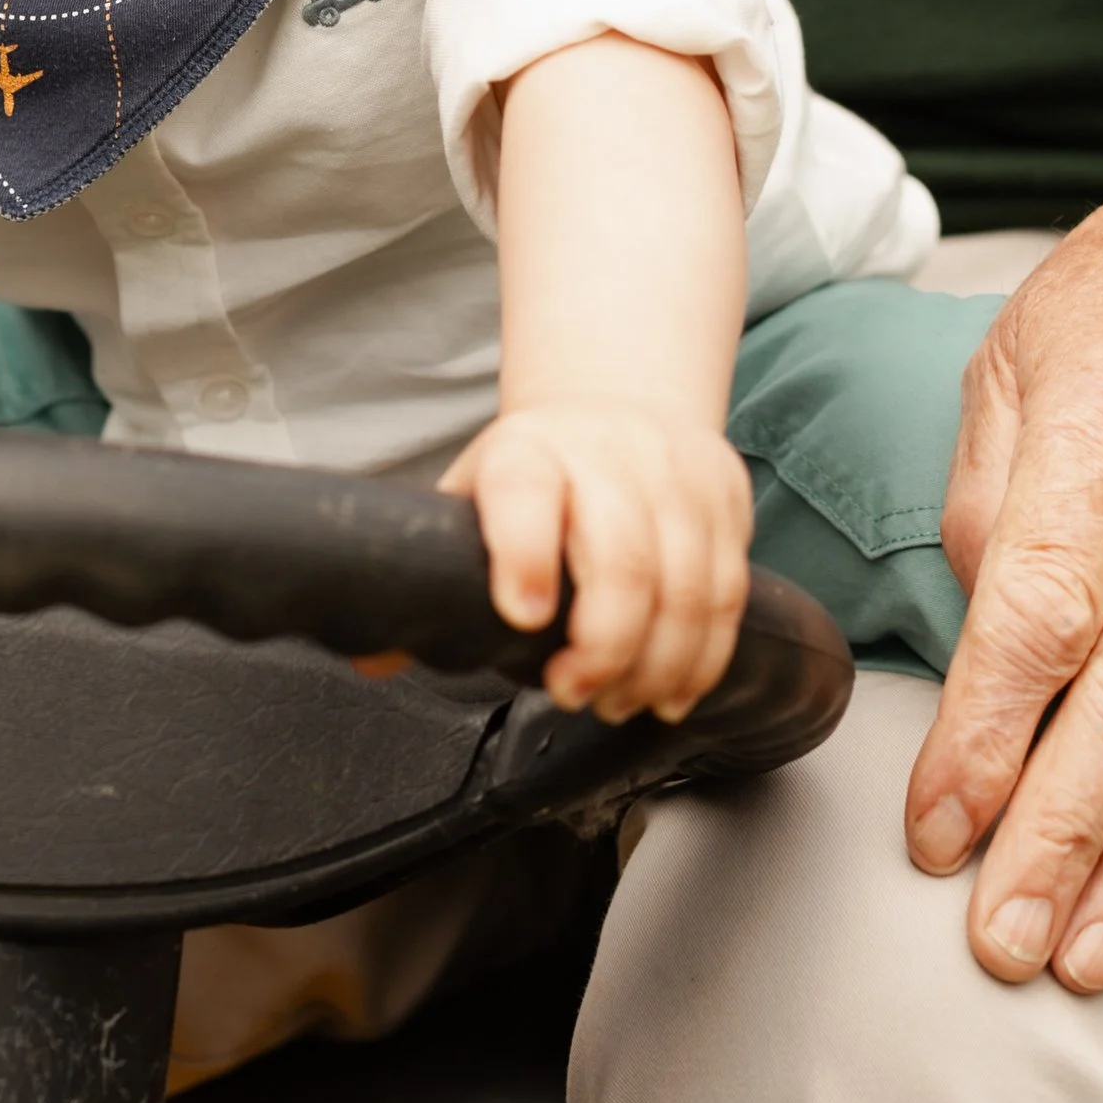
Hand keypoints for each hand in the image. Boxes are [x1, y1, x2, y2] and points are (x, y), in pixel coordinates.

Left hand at [443, 400, 751, 720]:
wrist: (619, 399)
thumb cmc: (533, 474)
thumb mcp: (471, 500)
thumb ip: (426, 577)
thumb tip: (372, 660)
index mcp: (527, 452)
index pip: (526, 492)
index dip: (526, 554)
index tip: (523, 617)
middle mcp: (609, 455)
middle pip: (623, 557)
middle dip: (605, 646)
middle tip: (572, 692)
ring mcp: (676, 474)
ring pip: (688, 586)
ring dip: (657, 666)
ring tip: (622, 703)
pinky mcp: (725, 497)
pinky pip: (730, 592)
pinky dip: (705, 657)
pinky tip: (673, 691)